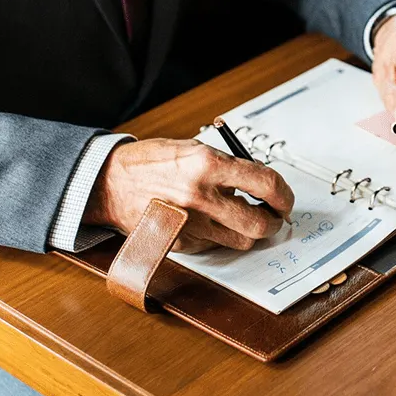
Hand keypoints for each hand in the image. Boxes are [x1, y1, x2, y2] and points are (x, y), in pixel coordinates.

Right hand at [83, 138, 294, 252]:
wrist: (110, 182)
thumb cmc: (153, 162)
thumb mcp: (195, 149)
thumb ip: (229, 166)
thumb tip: (261, 183)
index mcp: (208, 164)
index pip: (265, 183)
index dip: (284, 194)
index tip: (285, 198)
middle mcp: (201, 196)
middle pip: (258, 223)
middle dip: (273, 222)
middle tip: (274, 216)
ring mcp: (189, 224)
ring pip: (240, 241)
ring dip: (249, 232)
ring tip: (243, 218)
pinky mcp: (179, 243)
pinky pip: (214, 246)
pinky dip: (220, 236)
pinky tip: (210, 221)